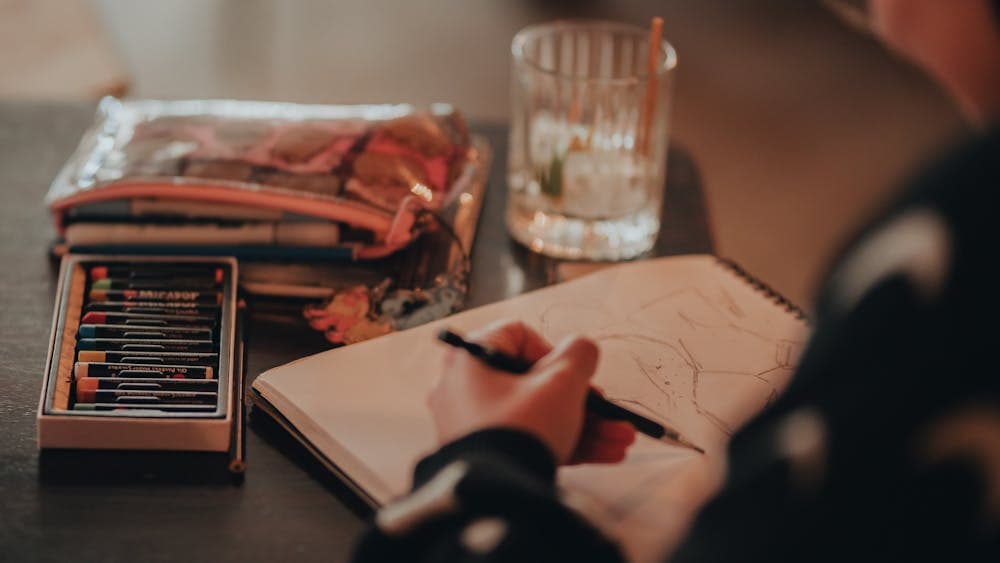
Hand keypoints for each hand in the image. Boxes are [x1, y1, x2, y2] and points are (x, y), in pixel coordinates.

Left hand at [428, 320, 635, 464]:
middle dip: (583, 400)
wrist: (496, 494)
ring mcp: (470, 424)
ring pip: (536, 415)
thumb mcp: (561, 383)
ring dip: (584, 425)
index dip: (554, 352)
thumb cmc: (525, 426)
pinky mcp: (481, 455)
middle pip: (533, 383)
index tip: (574, 376)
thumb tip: (582, 348)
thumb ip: (579, 355)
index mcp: (471, 358)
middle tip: (612, 415)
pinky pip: (526, 439)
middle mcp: (462, 388)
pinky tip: (606, 455)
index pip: (517, 335)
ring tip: (621, 442)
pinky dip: (562, 443)